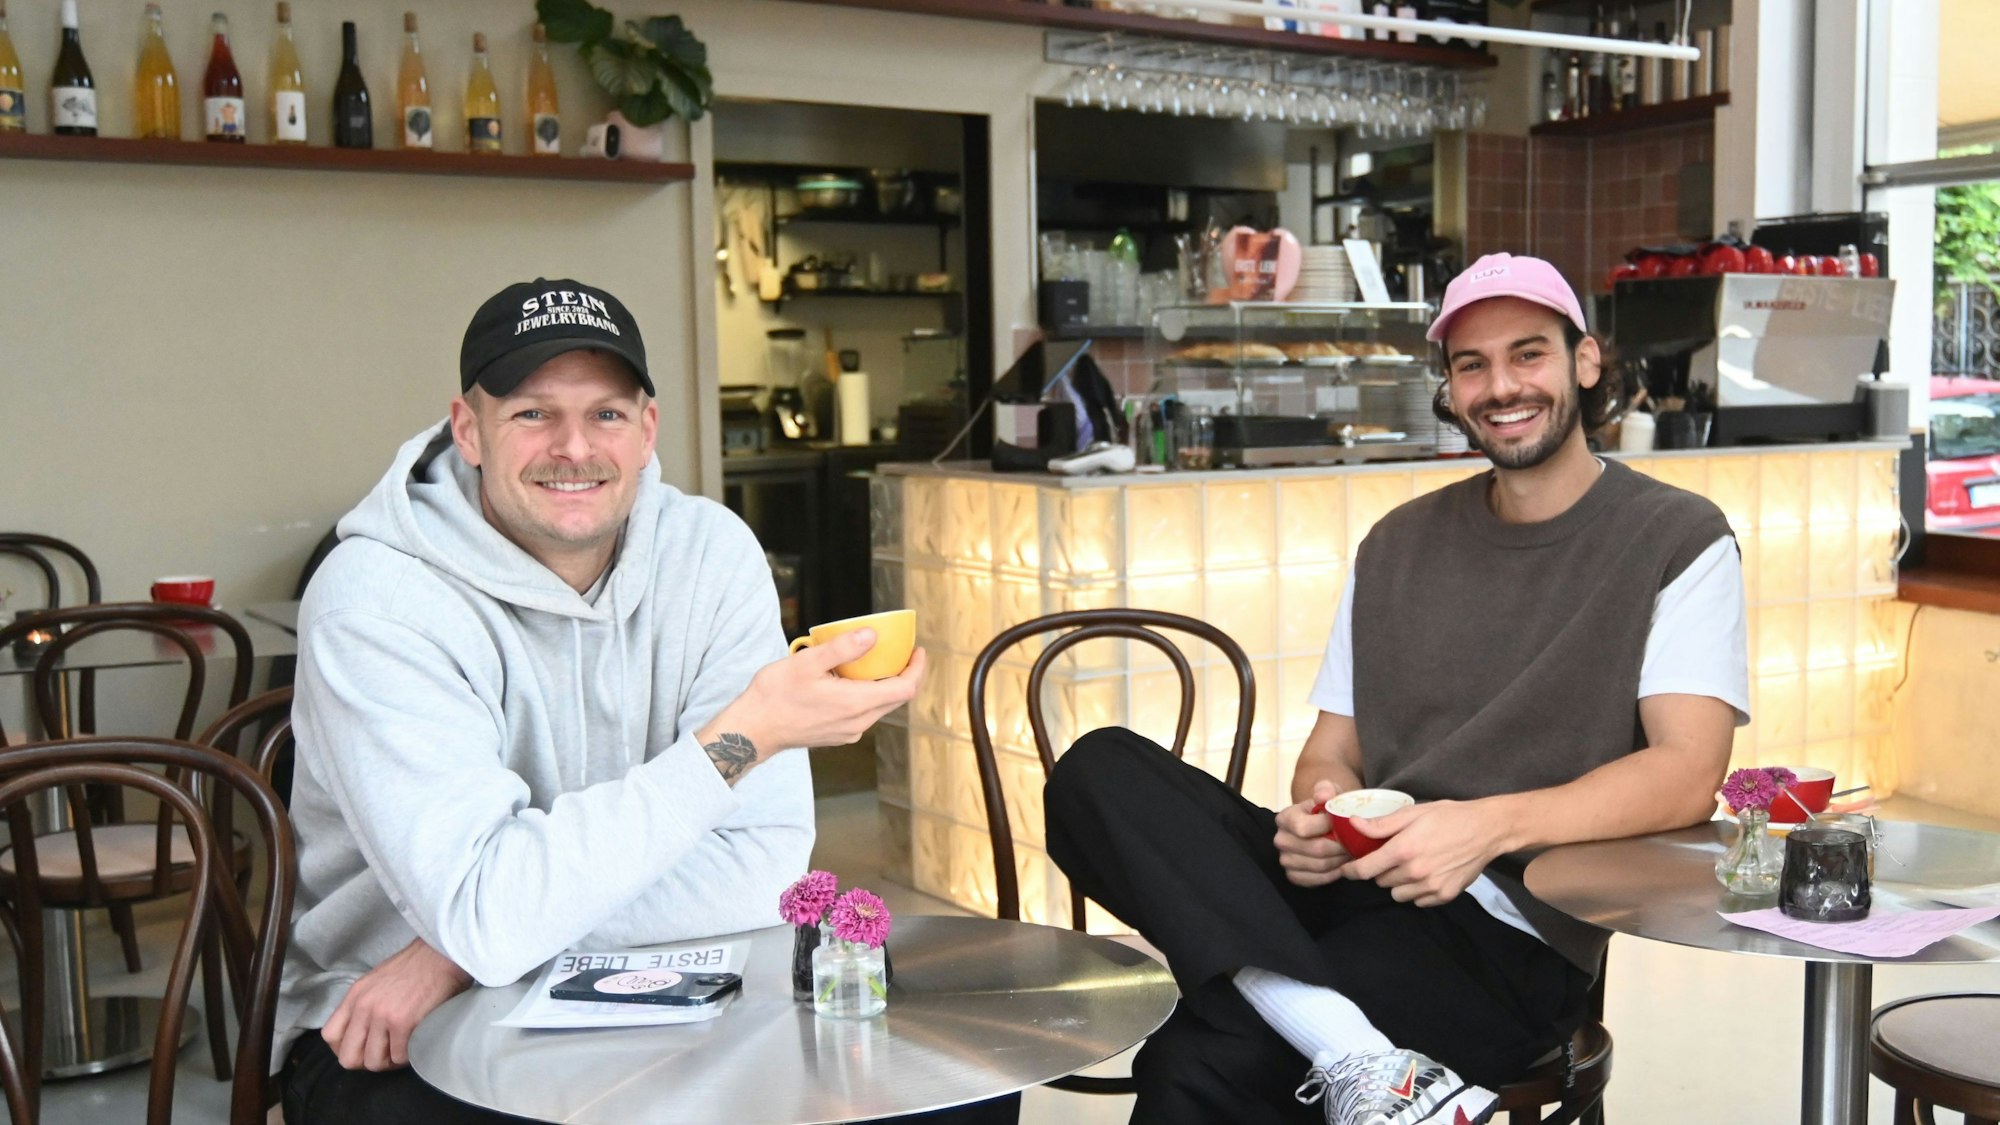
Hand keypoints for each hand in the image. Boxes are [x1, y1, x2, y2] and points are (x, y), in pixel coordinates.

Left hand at [321, 937, 471, 1070]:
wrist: (441, 954)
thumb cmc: (415, 967)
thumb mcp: (376, 981)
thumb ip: (364, 1004)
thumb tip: (363, 1032)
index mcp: (354, 996)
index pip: (330, 1036)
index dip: (345, 1048)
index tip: (363, 1047)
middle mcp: (363, 1007)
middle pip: (348, 1058)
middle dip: (366, 1062)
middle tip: (384, 1054)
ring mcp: (382, 1016)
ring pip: (374, 1062)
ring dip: (389, 1061)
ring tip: (402, 1050)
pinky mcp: (403, 1023)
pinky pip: (398, 1056)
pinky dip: (407, 1057)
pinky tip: (415, 1045)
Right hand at [702, 629, 924, 761]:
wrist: (753, 730)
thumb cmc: (775, 695)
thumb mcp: (807, 663)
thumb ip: (842, 649)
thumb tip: (872, 635)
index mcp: (856, 703)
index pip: (904, 688)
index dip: (917, 669)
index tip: (918, 651)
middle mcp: (857, 722)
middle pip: (896, 698)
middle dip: (904, 674)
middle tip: (900, 652)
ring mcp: (848, 732)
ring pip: (879, 706)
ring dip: (883, 685)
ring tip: (874, 662)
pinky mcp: (837, 735)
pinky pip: (863, 714)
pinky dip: (866, 695)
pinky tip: (850, 681)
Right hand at [1273, 779, 1351, 887]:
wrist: (1323, 825)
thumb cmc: (1327, 808)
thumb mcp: (1328, 792)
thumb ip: (1326, 790)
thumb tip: (1323, 796)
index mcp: (1284, 818)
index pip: (1303, 827)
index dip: (1328, 827)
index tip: (1346, 823)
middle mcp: (1281, 840)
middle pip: (1314, 849)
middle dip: (1340, 847)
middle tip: (1356, 843)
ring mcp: (1286, 860)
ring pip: (1319, 866)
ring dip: (1340, 861)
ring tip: (1351, 852)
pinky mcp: (1294, 876)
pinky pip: (1317, 880)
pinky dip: (1334, 874)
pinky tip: (1342, 864)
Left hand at [1339, 798, 1513, 906]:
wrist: (1486, 830)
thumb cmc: (1448, 817)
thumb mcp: (1412, 813)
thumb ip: (1380, 824)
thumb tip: (1352, 824)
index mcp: (1403, 850)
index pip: (1365, 870)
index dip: (1351, 870)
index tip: (1347, 868)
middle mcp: (1414, 872)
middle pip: (1380, 882)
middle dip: (1380, 870)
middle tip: (1391, 856)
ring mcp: (1430, 887)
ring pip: (1397, 894)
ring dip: (1397, 883)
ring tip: (1410, 865)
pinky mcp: (1444, 896)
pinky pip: (1418, 901)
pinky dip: (1416, 891)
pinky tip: (1426, 874)